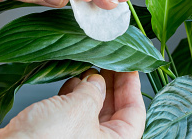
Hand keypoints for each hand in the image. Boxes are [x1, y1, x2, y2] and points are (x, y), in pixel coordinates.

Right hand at [0, 69, 145, 138]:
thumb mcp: (80, 108)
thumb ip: (95, 90)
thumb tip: (98, 80)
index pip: (135, 113)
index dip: (132, 86)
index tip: (130, 65)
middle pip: (114, 111)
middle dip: (110, 84)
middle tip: (108, 60)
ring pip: (91, 110)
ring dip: (90, 88)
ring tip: (87, 68)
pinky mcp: (56, 136)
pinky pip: (72, 114)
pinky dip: (72, 97)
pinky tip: (70, 82)